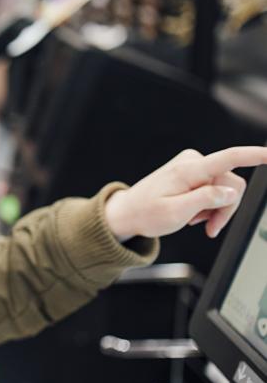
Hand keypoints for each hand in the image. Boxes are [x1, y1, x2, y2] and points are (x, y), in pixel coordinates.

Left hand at [104, 146, 266, 240]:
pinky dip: (207, 205)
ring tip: (193, 219)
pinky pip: (214, 190)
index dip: (254, 155)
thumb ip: (205, 200)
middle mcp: (193, 162)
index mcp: (189, 170)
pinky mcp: (193, 173)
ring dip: (214, 209)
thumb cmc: (145, 213)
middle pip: (232, 185)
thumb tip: (230, 192)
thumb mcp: (175, 213)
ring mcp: (193, 167)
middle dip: (225, 208)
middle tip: (209, 227)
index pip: (229, 158)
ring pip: (225, 190)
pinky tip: (192, 213)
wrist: (128, 213)